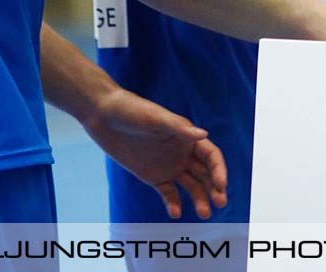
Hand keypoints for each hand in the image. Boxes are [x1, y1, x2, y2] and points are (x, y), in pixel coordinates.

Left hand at [81, 87, 227, 219]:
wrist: (105, 117)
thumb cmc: (133, 110)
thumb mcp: (156, 118)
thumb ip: (178, 128)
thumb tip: (204, 134)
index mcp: (187, 136)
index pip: (211, 156)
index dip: (219, 170)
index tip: (221, 185)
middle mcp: (182, 152)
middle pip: (205, 173)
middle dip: (214, 188)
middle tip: (220, 203)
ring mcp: (168, 165)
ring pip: (191, 185)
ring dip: (199, 198)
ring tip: (204, 214)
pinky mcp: (153, 176)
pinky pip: (168, 193)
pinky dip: (173, 203)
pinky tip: (176, 214)